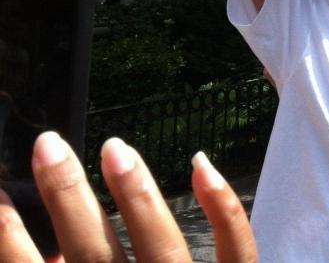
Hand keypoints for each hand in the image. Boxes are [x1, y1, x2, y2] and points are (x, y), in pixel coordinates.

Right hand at [0, 131, 255, 262]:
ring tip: (113, 147)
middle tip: (48, 144)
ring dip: (135, 195)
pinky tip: (199, 163)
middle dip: (68, 199)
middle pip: (96, 255)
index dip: (11, 240)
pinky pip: (237, 250)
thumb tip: (50, 253)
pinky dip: (222, 209)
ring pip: (162, 246)